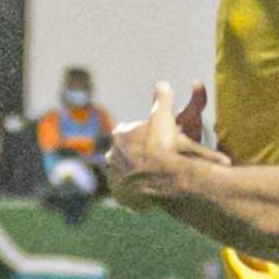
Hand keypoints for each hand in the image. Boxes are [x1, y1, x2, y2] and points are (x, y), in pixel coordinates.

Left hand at [107, 82, 227, 207]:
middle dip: (136, 155)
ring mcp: (115, 176)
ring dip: (133, 173)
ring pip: (123, 172)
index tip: (154, 143)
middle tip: (154, 161)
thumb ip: (162, 99)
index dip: (143, 137)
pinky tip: (145, 190)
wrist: (166, 179)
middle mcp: (112, 154)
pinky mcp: (120, 195)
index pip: (129, 132)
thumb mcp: (165, 116)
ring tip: (151, 177)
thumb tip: (162, 84)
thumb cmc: (166, 146)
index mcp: (121, 134)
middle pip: (124, 153)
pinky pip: (126, 191)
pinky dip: (134, 191)